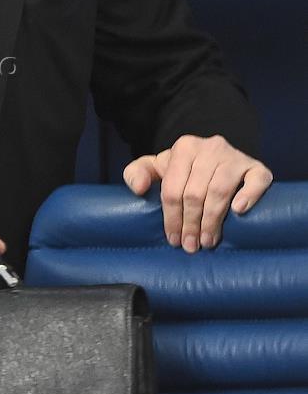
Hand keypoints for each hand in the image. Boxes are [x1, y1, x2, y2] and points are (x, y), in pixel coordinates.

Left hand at [123, 134, 271, 252]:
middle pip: (195, 193)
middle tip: (190, 245)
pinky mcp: (256, 166)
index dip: (172, 217)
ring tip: (207, 241)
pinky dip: (248, 195)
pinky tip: (238, 211)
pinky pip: (257, 180)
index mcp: (184, 147)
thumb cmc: (183, 169)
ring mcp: (235, 156)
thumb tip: (140, 188)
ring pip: (220, 191)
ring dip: (212, 220)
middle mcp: (210, 147)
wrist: (217, 158)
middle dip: (191, 223)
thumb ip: (136, 173)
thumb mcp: (156, 167)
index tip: (173, 239)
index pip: (173, 188)